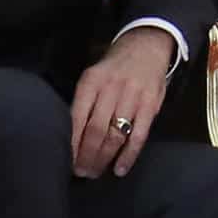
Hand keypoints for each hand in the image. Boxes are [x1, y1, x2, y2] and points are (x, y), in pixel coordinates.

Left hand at [70, 25, 172, 177]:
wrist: (147, 44)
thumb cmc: (114, 67)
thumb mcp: (93, 77)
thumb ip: (84, 103)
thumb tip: (71, 140)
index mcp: (92, 81)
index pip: (77, 119)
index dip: (71, 145)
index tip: (67, 163)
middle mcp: (112, 87)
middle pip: (95, 130)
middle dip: (86, 156)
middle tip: (82, 173)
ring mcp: (133, 95)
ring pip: (115, 135)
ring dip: (104, 158)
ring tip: (96, 172)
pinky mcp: (151, 103)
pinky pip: (138, 135)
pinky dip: (129, 155)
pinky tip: (120, 169)